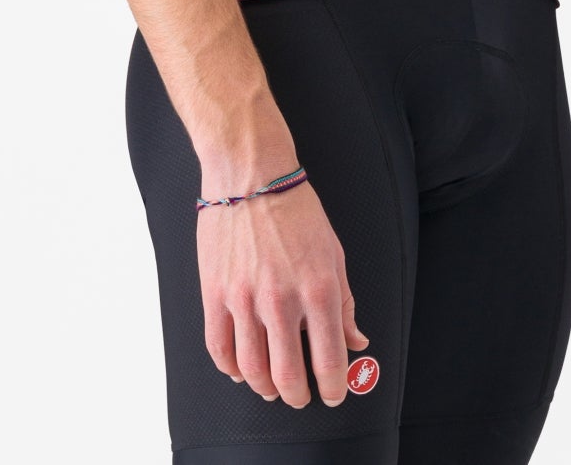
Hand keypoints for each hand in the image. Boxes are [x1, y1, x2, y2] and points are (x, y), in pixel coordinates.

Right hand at [198, 178, 369, 406]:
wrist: (250, 174)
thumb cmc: (295, 208)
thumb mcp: (333, 251)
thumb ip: (346, 301)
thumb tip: (356, 341)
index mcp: (318, 288)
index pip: (329, 360)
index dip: (334, 387)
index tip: (334, 393)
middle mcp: (282, 299)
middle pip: (288, 375)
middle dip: (298, 396)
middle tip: (300, 396)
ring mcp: (244, 298)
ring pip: (252, 369)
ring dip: (264, 388)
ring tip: (272, 388)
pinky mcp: (215, 293)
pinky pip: (219, 348)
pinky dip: (231, 368)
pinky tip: (241, 370)